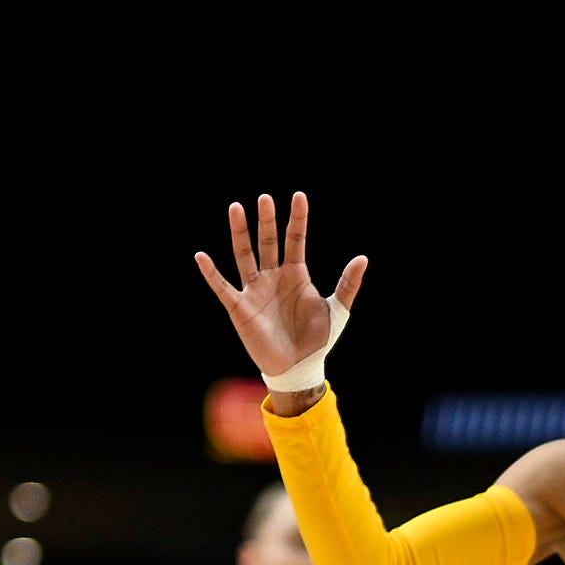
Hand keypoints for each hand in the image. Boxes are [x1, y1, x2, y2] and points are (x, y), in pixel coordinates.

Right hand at [193, 191, 365, 391]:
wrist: (300, 368)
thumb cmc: (317, 340)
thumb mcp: (338, 310)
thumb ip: (348, 284)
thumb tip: (362, 258)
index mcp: (296, 274)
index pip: (295, 239)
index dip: (297, 219)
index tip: (299, 196)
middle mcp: (273, 277)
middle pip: (268, 242)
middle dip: (266, 221)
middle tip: (265, 198)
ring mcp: (255, 290)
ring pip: (244, 255)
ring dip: (240, 233)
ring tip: (236, 208)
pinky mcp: (240, 308)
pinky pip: (223, 287)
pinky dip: (211, 273)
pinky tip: (201, 256)